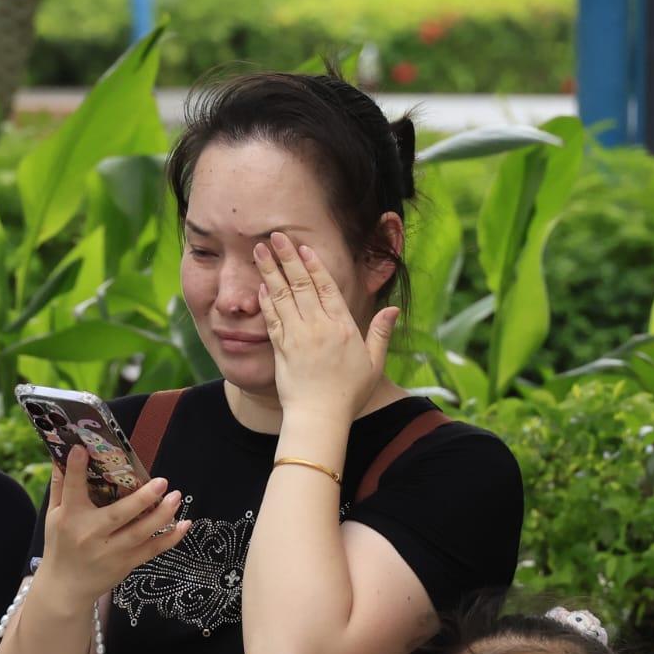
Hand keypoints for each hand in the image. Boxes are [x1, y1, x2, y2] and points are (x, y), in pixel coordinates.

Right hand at [32, 446, 189, 606]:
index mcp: (70, 518)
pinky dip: (170, 539)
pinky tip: (184, 525)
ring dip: (162, 515)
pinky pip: (152, 550)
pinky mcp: (126, 564)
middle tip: (161, 482)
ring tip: (176, 497)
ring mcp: (110, 551)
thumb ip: (60, 486)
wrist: (66, 587)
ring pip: (140, 533)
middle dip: (142, 498)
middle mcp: (91, 534)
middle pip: (118, 514)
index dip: (76, 470)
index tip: (82, 449)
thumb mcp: (52, 515)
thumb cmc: (60, 546)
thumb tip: (62, 455)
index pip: (72, 490)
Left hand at [254, 232, 396, 424]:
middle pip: (301, 284)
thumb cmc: (348, 393)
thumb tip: (393, 310)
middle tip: (275, 236)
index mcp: (342, 326)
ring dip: (270, 271)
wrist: (319, 417)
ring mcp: (297, 336)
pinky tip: (259, 285)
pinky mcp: (280, 349)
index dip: (314, 264)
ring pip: (282, 296)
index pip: (326, 287)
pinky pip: (271, 319)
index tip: (303, 246)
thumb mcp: (373, 363)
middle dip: (287, 257)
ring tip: (260, 251)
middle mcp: (318, 326)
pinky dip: (265, 300)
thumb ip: (381, 333)